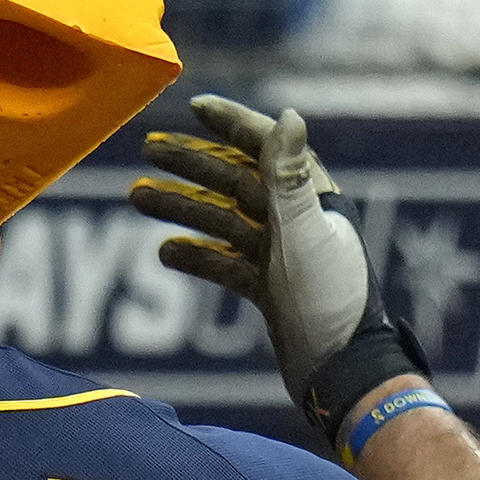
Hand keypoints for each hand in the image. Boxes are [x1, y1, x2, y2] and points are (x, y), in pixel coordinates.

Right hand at [133, 93, 420, 436]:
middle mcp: (298, 221)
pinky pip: (225, 263)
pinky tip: (164, 252)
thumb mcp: (306, 234)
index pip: (269, 148)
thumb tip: (288, 115)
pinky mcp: (270, 289)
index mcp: (313, 199)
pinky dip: (196, 256)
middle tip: (147, 150)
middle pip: (237, 180)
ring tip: (136, 196)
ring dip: (181, 207)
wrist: (342, 371)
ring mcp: (282, 255)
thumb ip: (290, 178)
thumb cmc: (331, 300)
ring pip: (224, 220)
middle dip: (192, 163)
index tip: (194, 108)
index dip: (232, 125)